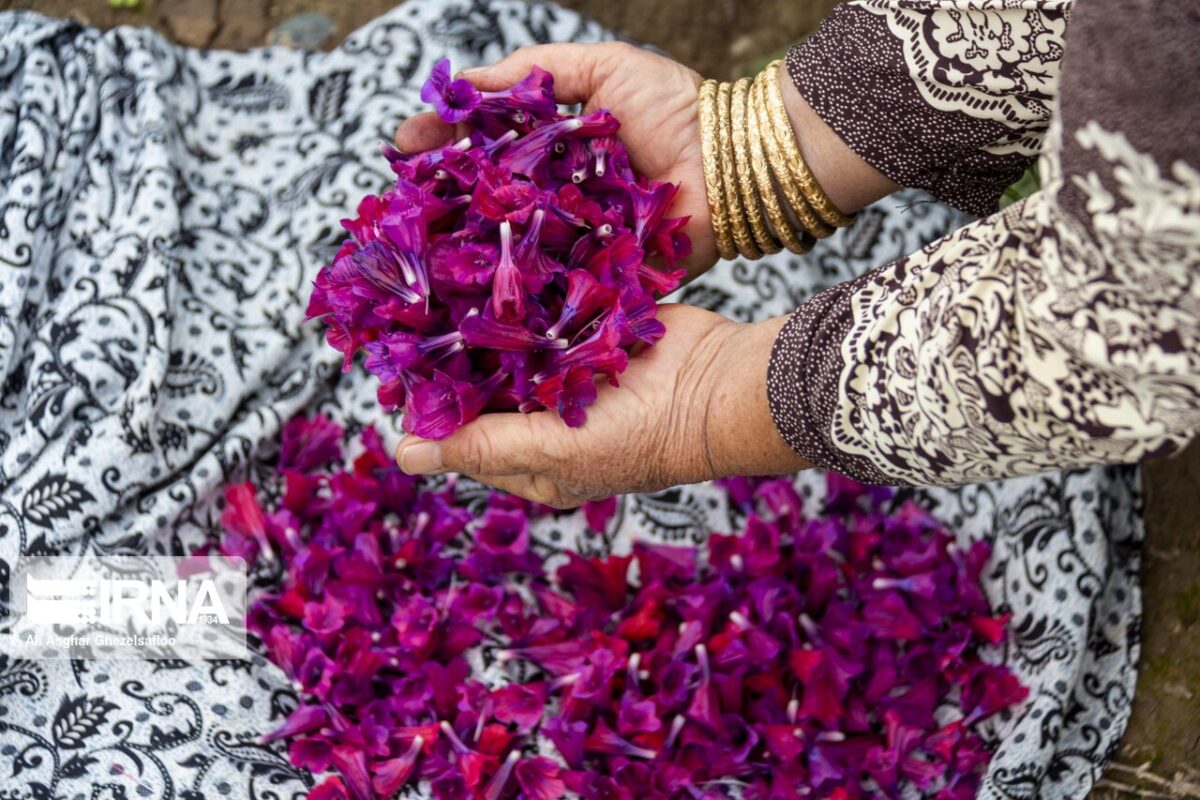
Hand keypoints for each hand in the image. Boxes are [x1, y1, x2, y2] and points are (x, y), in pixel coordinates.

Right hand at [394, 42, 715, 280]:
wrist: (733, 162)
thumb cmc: (674, 107)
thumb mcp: (600, 69)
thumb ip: (532, 72)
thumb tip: (462, 83)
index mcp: (551, 149)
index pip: (482, 148)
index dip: (441, 147)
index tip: (400, 147)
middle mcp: (554, 196)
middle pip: (486, 202)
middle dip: (440, 205)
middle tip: (397, 207)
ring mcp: (574, 239)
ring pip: (511, 248)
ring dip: (467, 254)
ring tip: (422, 256)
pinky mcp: (599, 277)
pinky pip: (555, 287)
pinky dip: (521, 293)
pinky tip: (477, 297)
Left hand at [394, 306, 808, 506]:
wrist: (718, 385)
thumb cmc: (640, 437)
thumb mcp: (551, 452)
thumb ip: (481, 446)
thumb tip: (404, 454)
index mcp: (531, 461)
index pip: (463, 438)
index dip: (429, 408)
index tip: (394, 369)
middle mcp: (544, 416)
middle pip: (480, 384)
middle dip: (450, 355)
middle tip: (409, 315)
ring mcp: (567, 369)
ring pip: (508, 342)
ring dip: (481, 318)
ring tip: (438, 282)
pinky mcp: (587, 328)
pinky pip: (543, 310)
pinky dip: (522, 294)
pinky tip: (490, 267)